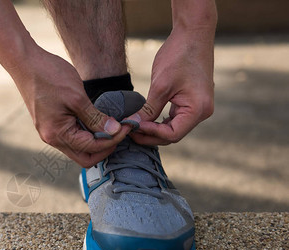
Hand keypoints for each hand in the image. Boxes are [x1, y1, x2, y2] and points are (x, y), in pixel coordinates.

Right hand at [11, 48, 131, 166]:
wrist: (24, 62)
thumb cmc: (49, 76)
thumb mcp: (77, 97)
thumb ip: (95, 118)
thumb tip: (114, 132)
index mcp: (57, 134)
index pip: (92, 148)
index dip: (113, 139)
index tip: (127, 126)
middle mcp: (52, 138)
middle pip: (85, 156)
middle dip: (105, 146)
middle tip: (120, 131)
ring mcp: (50, 132)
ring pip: (79, 147)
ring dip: (96, 140)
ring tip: (111, 125)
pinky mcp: (51, 124)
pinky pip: (72, 136)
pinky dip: (87, 132)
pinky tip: (97, 120)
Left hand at [128, 27, 214, 144]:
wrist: (192, 34)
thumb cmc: (179, 55)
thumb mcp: (160, 85)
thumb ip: (149, 109)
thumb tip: (134, 125)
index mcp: (198, 109)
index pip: (173, 134)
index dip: (151, 134)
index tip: (133, 127)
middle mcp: (202, 112)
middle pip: (173, 135)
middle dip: (150, 135)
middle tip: (129, 131)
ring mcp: (197, 107)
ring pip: (173, 128)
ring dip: (154, 130)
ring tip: (134, 127)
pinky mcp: (191, 102)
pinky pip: (175, 119)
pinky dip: (160, 122)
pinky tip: (145, 120)